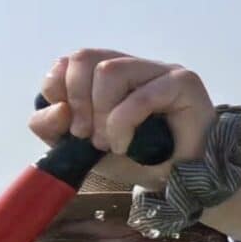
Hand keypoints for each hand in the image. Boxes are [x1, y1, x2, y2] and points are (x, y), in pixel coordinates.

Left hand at [30, 49, 215, 187]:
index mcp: (110, 75)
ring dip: (101, 114)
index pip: (71, 60)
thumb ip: (56, 131)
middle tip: (85, 136)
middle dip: (77, 101)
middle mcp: (134, 66)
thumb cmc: (140, 163)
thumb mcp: (85, 150)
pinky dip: (123, 124)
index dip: (57, 87)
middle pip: (85, 57)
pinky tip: (125, 145)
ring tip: (109, 143)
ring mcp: (161, 70)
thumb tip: (57, 109)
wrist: (183, 184)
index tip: (68, 125)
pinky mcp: (184, 82)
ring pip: (110, 71)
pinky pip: (141, 96)